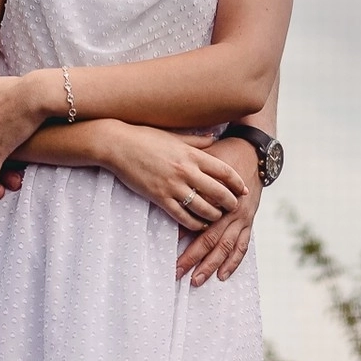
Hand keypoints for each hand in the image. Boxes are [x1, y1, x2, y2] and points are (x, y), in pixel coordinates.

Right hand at [100, 123, 247, 232]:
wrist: (117, 145)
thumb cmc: (145, 137)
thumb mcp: (175, 135)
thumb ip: (197, 140)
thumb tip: (214, 137)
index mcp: (192, 154)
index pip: (224, 171)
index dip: (237, 183)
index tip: (244, 190)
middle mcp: (186, 171)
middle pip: (218, 192)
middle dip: (230, 203)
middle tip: (234, 208)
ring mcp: (172, 186)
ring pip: (203, 208)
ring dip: (214, 216)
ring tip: (217, 218)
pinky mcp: (159, 197)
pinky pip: (182, 216)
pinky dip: (194, 223)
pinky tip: (199, 225)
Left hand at [176, 136, 260, 285]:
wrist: (252, 151)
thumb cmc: (222, 154)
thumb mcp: (203, 162)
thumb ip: (190, 180)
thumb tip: (170, 201)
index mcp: (218, 197)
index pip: (198, 223)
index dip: (183, 239)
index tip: (169, 251)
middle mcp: (231, 211)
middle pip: (211, 240)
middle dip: (193, 259)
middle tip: (177, 273)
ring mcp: (242, 218)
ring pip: (227, 248)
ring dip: (212, 266)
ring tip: (197, 280)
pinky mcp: (249, 221)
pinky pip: (243, 246)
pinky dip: (233, 262)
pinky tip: (223, 275)